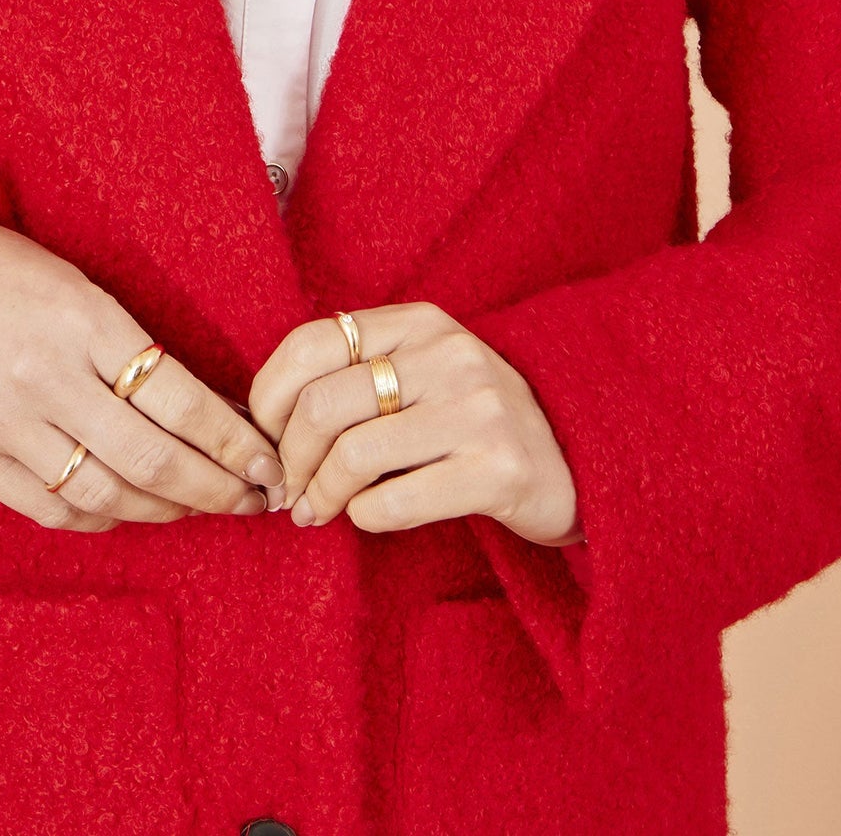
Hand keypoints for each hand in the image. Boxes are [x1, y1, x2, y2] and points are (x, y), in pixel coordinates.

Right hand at [0, 213, 283, 531]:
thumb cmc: (5, 271)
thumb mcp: (79, 286)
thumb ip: (132, 347)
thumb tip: (207, 408)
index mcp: (85, 320)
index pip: (182, 399)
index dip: (234, 441)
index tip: (269, 462)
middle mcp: (47, 376)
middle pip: (154, 458)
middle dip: (217, 488)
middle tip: (255, 500)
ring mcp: (5, 421)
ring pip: (107, 492)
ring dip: (166, 509)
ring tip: (200, 507)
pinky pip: (51, 508)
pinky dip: (101, 518)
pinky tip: (129, 510)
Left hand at [249, 302, 582, 542]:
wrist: (576, 460)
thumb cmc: (473, 421)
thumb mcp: (422, 372)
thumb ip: (357, 376)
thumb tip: (265, 423)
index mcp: (419, 323)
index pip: (310, 343)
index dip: (268, 398)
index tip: (264, 439)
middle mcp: (448, 355)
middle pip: (322, 405)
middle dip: (289, 459)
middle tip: (288, 491)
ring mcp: (477, 411)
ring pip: (351, 455)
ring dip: (321, 496)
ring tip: (317, 512)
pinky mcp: (497, 470)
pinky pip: (393, 502)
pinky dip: (364, 517)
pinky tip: (368, 517)